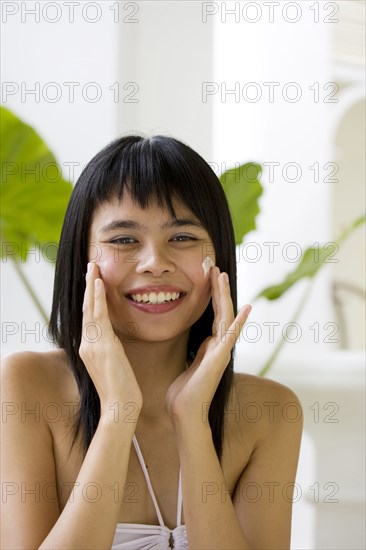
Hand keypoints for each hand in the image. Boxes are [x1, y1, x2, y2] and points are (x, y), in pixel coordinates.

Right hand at [79, 262, 142, 418]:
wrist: (120, 408)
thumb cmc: (121, 390)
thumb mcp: (113, 366)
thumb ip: (110, 351)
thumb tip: (113, 342)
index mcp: (89, 349)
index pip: (89, 317)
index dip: (91, 298)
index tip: (94, 281)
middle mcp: (87, 344)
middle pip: (86, 309)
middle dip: (88, 286)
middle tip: (91, 266)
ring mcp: (93, 345)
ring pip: (90, 309)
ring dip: (91, 286)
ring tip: (93, 267)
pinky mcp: (103, 346)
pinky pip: (99, 317)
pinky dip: (98, 299)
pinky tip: (99, 284)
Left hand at [166, 266, 250, 424]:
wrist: (184, 415)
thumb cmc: (184, 394)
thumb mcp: (189, 364)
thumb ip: (198, 352)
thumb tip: (203, 340)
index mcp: (210, 346)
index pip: (214, 314)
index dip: (212, 294)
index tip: (208, 275)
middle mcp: (218, 346)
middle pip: (221, 311)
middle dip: (218, 288)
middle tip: (214, 266)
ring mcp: (220, 352)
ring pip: (225, 317)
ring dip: (224, 296)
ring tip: (222, 275)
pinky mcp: (218, 360)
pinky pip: (230, 337)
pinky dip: (238, 322)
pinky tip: (246, 308)